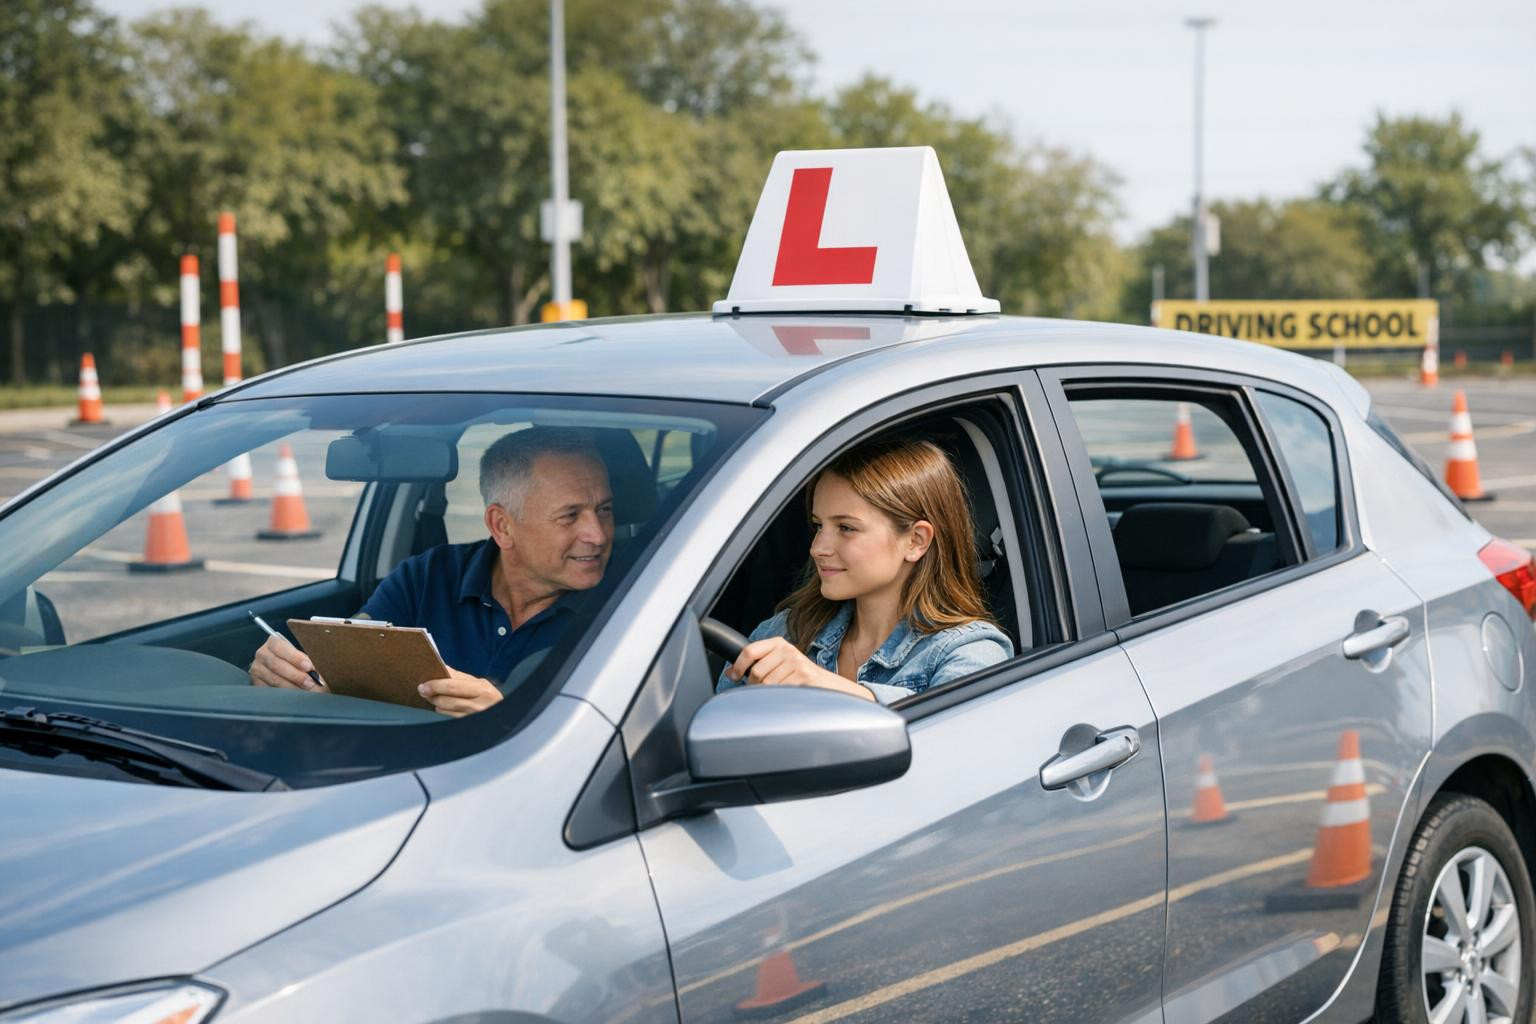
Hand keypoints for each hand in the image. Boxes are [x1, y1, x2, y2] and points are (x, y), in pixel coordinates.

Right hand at [249, 633, 325, 690]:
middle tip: (310, 682)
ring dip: (292, 686)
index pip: (280, 646)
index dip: (295, 657)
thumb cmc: (297, 661)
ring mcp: (257, 669)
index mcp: (273, 642)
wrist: (287, 668)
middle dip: (296, 675)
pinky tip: (294, 694)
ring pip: (273, 679)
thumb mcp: (301, 656)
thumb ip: (307, 660)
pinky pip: (269, 689)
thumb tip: (316, 672)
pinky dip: (283, 693)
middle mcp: (262, 654)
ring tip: (305, 690)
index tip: (308, 666)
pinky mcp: (257, 683)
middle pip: (276, 665)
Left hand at [418, 667, 502, 716]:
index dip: (435, 684)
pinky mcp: (468, 726)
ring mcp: (473, 718)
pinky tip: (441, 705)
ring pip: (445, 709)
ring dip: (435, 702)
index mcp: (483, 690)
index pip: (452, 685)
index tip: (424, 684)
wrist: (505, 716)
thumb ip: (461, 677)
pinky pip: (448, 716)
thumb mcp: (480, 684)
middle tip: (422, 690)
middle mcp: (479, 705)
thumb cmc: (489, 697)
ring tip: (432, 696)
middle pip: (446, 699)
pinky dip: (442, 710)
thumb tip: (442, 668)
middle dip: (431, 694)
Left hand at [726, 637, 874, 699]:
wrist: (829, 688)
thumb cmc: (800, 678)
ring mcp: (796, 662)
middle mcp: (787, 650)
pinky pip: (779, 691)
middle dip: (755, 686)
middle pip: (756, 672)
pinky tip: (788, 696)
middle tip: (764, 691)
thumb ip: (758, 665)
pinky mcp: (803, 676)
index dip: (738, 665)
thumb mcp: (780, 664)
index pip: (749, 651)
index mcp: (779, 644)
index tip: (733, 676)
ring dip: (768, 694)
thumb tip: (731, 673)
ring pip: (766, 684)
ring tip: (780, 693)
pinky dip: (779, 698)